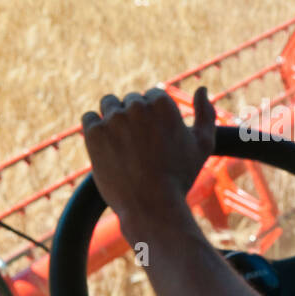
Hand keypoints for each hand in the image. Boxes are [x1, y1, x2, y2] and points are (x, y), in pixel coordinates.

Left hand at [81, 87, 215, 240]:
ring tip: (121, 145)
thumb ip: (206, 114)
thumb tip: (201, 88)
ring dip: (113, 118)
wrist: (151, 207)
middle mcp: (137, 106)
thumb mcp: (202, 146)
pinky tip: (105, 147)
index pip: (151, 96)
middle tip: (138, 148)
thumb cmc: (179, 178)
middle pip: (130, 100)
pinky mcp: (94, 133)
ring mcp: (114, 119)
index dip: (152, 118)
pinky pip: (88, 119)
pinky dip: (95, 130)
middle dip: (133, 118)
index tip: (152, 139)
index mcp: (163, 103)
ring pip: (108, 104)